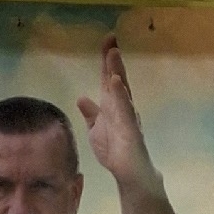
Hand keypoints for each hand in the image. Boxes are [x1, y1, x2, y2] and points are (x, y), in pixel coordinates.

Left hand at [77, 35, 156, 189]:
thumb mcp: (97, 131)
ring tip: (113, 52)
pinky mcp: (131, 129)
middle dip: (113, 59)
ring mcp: (128, 117)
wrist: (131, 175)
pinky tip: (116, 81)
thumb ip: (91, 115)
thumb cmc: (116, 153)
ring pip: (122, 90)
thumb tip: (82, 98)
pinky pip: (125, 109)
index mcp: (112, 106)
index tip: (107, 41)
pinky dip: (120, 95)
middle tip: (111, 38)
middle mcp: (122, 107)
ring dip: (117, 71)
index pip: (109, 79)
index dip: (107, 61)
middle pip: (117, 79)